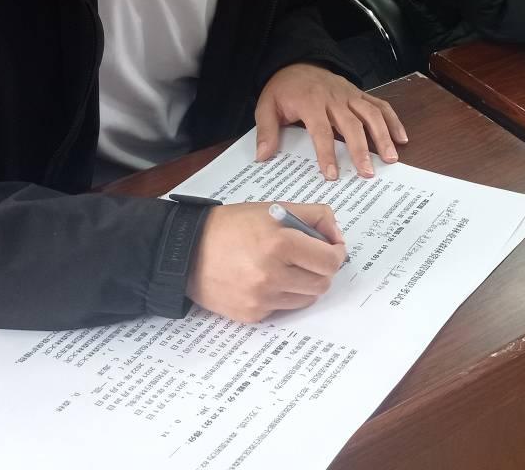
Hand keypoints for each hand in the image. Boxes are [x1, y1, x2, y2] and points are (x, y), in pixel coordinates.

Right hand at [186, 202, 345, 322]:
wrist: (186, 251)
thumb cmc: (232, 226)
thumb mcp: (274, 208)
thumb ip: (314, 216)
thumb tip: (337, 236)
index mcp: (279, 244)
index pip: (330, 260)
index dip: (337, 253)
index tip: (333, 248)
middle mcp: (271, 275)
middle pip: (322, 283)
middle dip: (323, 270)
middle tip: (312, 258)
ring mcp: (260, 299)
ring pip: (306, 299)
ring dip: (305, 284)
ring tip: (288, 268)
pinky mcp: (251, 315)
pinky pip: (283, 309)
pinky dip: (283, 296)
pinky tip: (267, 280)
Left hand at [255, 63, 407, 179]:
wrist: (297, 62)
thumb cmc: (283, 89)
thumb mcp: (266, 106)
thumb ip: (267, 131)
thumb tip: (263, 156)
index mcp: (311, 102)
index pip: (321, 130)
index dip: (327, 153)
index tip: (332, 174)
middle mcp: (334, 98)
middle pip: (351, 125)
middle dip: (361, 149)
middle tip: (367, 173)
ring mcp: (350, 95)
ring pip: (371, 114)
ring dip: (383, 136)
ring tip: (390, 158)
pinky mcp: (359, 94)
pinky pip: (380, 105)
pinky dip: (393, 120)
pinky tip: (401, 138)